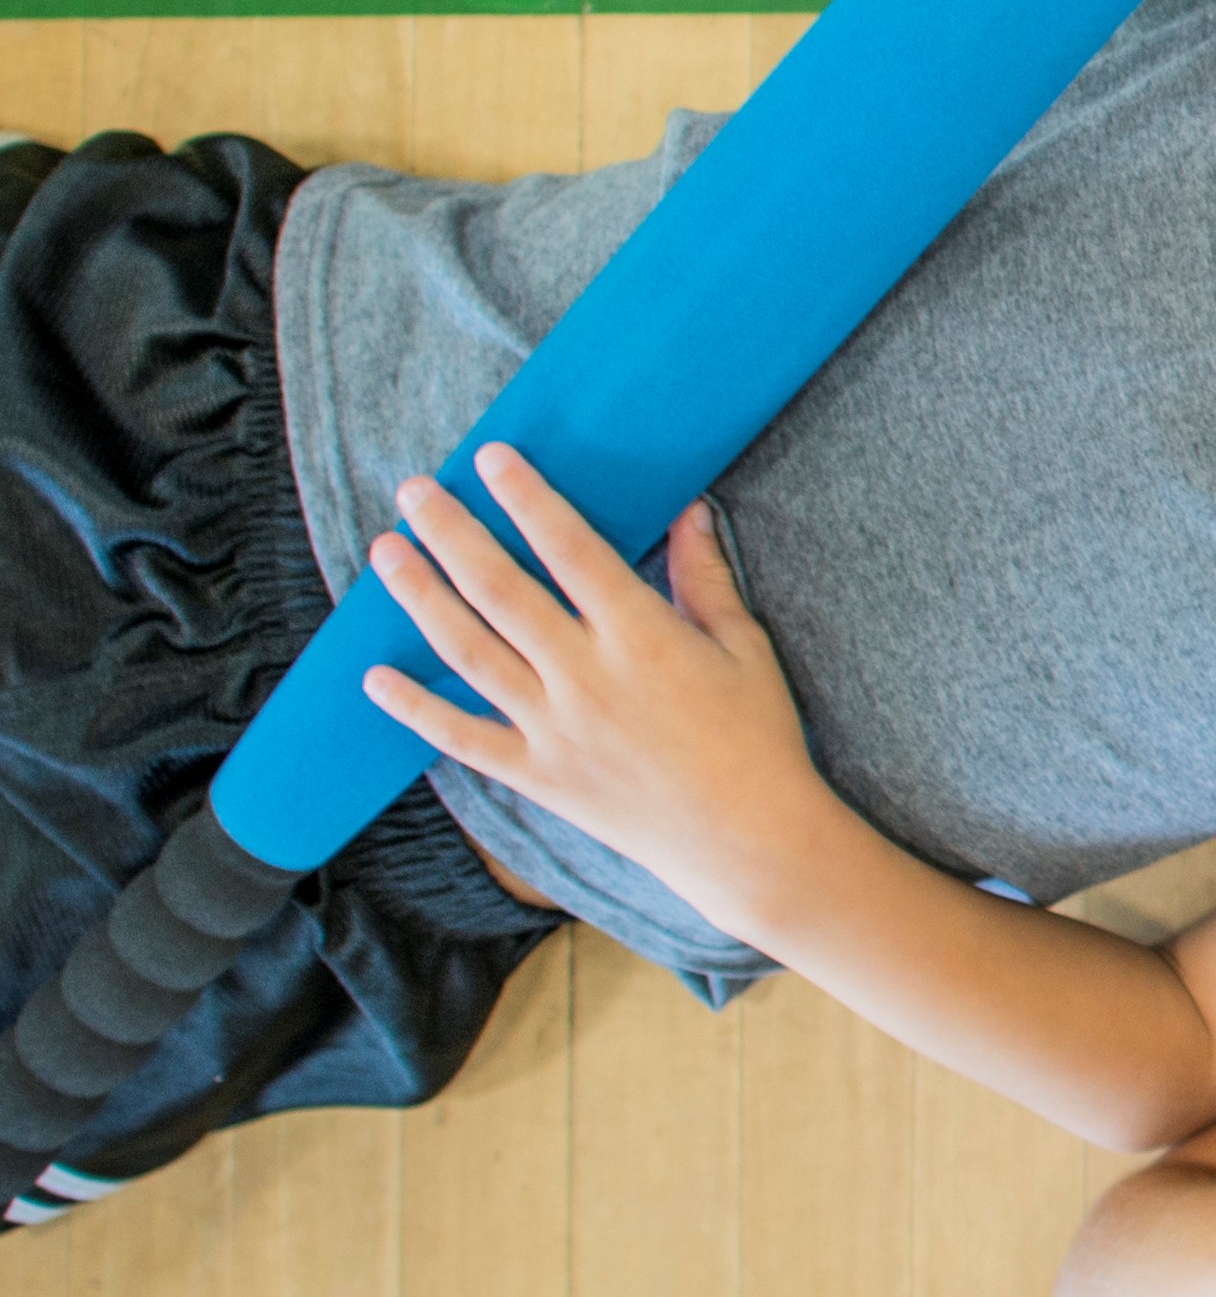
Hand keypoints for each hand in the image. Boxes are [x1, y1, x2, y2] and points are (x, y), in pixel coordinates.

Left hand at [358, 463, 830, 937]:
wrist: (746, 838)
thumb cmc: (758, 737)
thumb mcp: (745, 647)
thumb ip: (705, 578)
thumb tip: (689, 511)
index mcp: (641, 637)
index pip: (570, 550)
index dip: (528, 499)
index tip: (492, 459)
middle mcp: (584, 677)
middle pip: (500, 590)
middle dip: (451, 533)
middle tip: (414, 492)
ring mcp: (552, 728)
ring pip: (468, 650)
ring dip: (421, 597)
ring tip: (387, 553)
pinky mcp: (536, 773)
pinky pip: (461, 736)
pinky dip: (414, 709)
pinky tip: (376, 678)